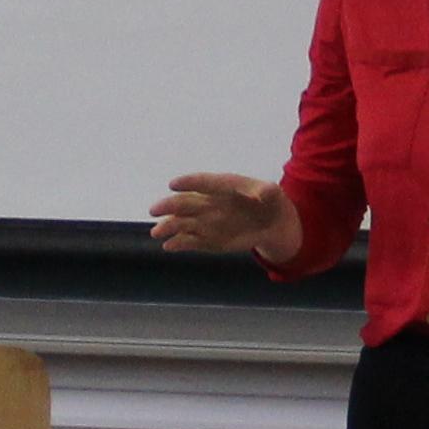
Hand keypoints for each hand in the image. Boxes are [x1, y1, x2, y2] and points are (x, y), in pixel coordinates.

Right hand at [148, 173, 301, 269]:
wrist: (274, 226)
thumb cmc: (272, 204)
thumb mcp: (274, 194)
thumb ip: (267, 191)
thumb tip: (263, 192)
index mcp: (224, 187)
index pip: (203, 183)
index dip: (188, 183)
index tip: (173, 184)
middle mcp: (210, 202)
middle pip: (186, 202)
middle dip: (169, 206)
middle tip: (154, 210)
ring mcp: (208, 221)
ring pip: (183, 223)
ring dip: (169, 226)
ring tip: (156, 232)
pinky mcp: (209, 240)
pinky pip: (191, 241)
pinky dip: (180, 243)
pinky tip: (169, 246)